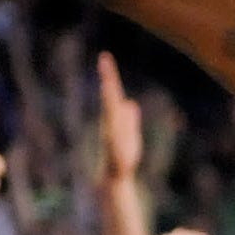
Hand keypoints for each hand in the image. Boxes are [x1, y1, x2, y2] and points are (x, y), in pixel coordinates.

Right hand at [97, 52, 142, 185]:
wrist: (117, 176)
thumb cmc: (122, 158)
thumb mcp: (130, 135)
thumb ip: (130, 119)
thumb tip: (130, 103)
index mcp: (114, 118)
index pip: (113, 93)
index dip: (110, 76)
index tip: (105, 58)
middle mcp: (111, 121)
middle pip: (110, 95)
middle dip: (108, 78)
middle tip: (104, 58)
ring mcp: (111, 131)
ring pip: (110, 108)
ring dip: (109, 93)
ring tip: (106, 75)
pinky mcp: (113, 142)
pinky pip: (114, 124)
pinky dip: (115, 115)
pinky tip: (118, 104)